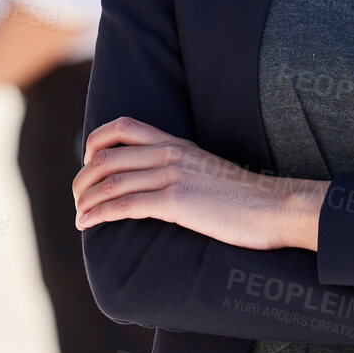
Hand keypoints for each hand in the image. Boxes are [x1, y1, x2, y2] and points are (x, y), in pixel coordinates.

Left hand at [73, 117, 320, 250]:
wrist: (276, 207)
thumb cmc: (245, 198)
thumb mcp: (206, 171)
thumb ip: (179, 169)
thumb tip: (156, 184)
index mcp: (176, 143)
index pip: (122, 127)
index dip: (95, 143)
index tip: (88, 163)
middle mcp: (169, 153)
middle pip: (106, 157)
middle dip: (83, 179)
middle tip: (78, 198)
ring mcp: (171, 175)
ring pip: (110, 181)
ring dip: (86, 200)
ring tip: (79, 216)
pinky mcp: (175, 201)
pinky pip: (124, 205)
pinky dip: (99, 214)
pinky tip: (88, 224)